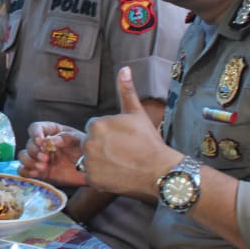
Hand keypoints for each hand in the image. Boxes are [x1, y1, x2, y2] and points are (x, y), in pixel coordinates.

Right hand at [17, 122, 87, 186]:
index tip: (40, 142)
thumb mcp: (79, 141)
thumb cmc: (86, 152)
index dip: (35, 134)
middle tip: (45, 159)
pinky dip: (26, 172)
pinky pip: (23, 170)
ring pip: (23, 156)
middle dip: (34, 152)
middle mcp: (43, 144)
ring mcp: (40, 158)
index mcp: (52, 132)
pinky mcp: (39, 171)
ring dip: (29, 161)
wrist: (92, 172)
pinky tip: (35, 174)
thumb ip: (65, 138)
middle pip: (29, 144)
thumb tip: (50, 141)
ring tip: (42, 167)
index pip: (36, 128)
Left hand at [82, 67, 180, 198]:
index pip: (95, 129)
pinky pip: (92, 176)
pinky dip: (101, 176)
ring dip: (101, 161)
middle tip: (123, 153)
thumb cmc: (149, 141)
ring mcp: (89, 163)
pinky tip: (117, 174)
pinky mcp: (92, 180)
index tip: (123, 140)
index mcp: (96, 125)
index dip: (109, 135)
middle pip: (90, 143)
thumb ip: (126, 91)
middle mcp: (88, 143)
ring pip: (90, 160)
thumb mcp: (136, 113)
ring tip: (121, 163)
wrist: (160, 171)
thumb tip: (124, 68)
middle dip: (103, 147)